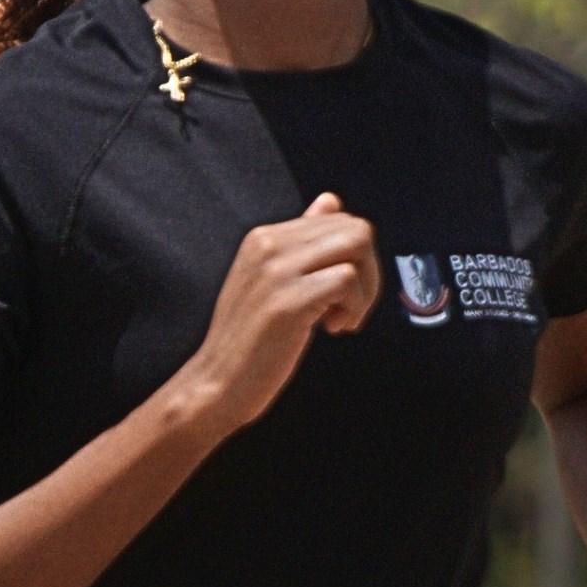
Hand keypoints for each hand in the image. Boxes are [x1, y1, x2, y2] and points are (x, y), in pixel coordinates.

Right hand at [181, 196, 381, 437]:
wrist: (218, 384)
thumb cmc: (249, 341)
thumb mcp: (271, 280)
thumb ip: (302, 241)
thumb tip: (330, 201)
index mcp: (264, 237)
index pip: (339, 219)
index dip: (354, 258)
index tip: (339, 293)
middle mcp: (268, 245)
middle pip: (355, 229)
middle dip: (369, 271)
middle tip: (348, 307)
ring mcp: (277, 271)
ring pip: (357, 248)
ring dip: (364, 289)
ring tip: (339, 318)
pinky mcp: (288, 301)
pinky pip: (347, 280)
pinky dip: (353, 307)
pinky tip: (332, 328)